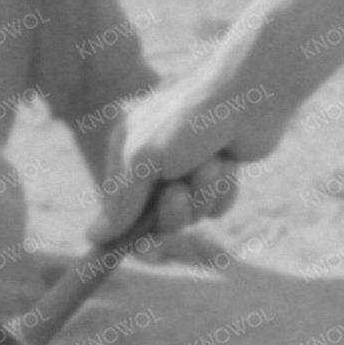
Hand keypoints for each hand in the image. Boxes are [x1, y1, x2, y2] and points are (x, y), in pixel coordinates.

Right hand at [90, 74, 272, 242]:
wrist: (250, 95)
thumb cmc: (192, 120)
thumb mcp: (144, 160)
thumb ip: (121, 202)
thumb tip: (93, 237)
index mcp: (127, 148)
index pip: (117, 205)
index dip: (126, 231)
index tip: (136, 249)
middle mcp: (155, 159)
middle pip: (155, 219)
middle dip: (172, 211)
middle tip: (180, 193)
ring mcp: (188, 167)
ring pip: (190, 214)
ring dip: (202, 196)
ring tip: (212, 164)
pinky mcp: (219, 173)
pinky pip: (216, 207)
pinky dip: (224, 191)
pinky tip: (230, 164)